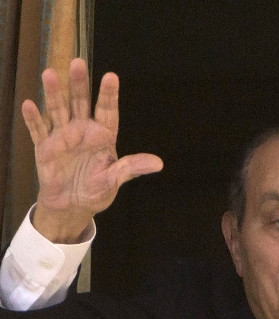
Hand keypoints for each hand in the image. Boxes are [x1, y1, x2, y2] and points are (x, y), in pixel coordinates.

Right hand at [22, 58, 162, 242]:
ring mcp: (62, 137)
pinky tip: (29, 104)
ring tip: (49, 74)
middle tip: (78, 63)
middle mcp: (82, 130)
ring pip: (58, 110)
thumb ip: (131, 168)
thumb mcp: (114, 179)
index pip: (107, 110)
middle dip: (79, 84)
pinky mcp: (45, 147)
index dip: (109, 95)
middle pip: (80, 103)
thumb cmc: (96, 190)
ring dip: (54, 94)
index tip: (111, 77)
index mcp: (102, 135)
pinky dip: (33, 119)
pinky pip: (38, 131)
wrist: (72, 205)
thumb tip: (159, 164)